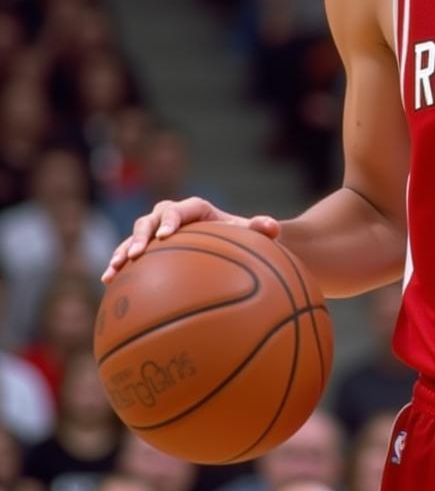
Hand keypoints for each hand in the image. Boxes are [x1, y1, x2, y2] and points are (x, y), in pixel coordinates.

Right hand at [101, 197, 279, 283]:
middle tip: (138, 252)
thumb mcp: (253, 235)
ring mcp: (159, 232)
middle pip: (153, 217)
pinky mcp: (149, 250)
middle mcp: (174, 217)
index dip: (172, 218)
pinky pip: (130, 254)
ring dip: (124, 249)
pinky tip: (107, 282)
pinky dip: (118, 264)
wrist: (231, 246)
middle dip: (143, 233)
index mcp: (199, 210)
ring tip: (115, 269)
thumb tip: (272, 226)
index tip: (167, 234)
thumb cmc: (241, 240)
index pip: (183, 208)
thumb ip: (263, 228)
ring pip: (136, 235)